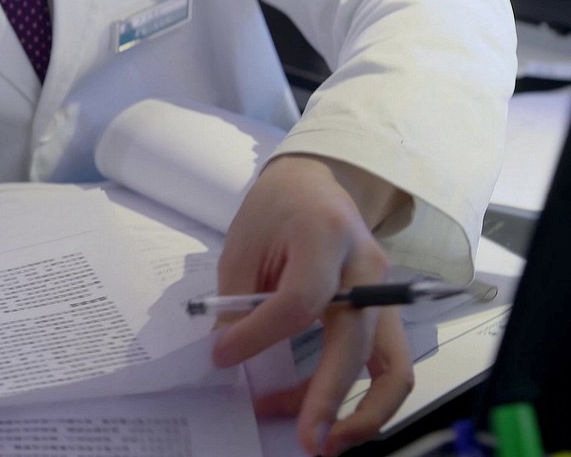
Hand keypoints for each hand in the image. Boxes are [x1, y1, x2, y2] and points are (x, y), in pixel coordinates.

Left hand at [213, 154, 413, 454]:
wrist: (315, 185)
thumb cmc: (275, 209)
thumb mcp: (243, 246)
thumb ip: (238, 302)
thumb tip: (230, 357)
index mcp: (325, 235)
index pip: (299, 302)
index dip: (257, 338)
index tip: (222, 356)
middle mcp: (367, 266)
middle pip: (357, 342)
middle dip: (329, 397)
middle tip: (305, 438)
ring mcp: (384, 290)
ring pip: (393, 365)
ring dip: (363, 413)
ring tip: (323, 441)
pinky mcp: (383, 311)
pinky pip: (385, 364)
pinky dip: (359, 396)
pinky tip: (319, 409)